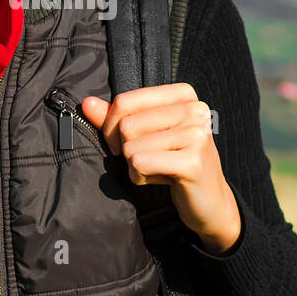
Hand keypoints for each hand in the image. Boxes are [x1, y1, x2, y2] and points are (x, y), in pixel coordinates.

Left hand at [79, 84, 240, 254]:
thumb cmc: (174, 161)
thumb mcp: (147, 134)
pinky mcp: (193, 162)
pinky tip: (162, 179)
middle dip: (126, 149)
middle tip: (148, 159)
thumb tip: (87, 104)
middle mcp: (194, 110)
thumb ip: (116, 118)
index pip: (125, 101)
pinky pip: (140, 164)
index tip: (123, 142)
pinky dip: (141, 177)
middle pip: (126, 125)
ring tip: (159, 169)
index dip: (112, 126)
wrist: (210, 200)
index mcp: (184, 95)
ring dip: (136, 166)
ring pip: (131, 148)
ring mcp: (196, 135)